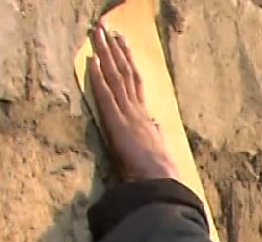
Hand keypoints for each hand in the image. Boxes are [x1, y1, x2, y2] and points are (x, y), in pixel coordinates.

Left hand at [86, 27, 181, 181]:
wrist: (161, 183)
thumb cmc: (159, 173)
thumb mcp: (159, 149)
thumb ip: (157, 133)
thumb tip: (157, 125)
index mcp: (145, 118)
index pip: (135, 83)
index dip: (129, 62)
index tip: (124, 45)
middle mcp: (137, 111)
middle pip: (126, 74)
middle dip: (117, 50)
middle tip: (110, 30)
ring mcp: (128, 115)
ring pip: (116, 78)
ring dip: (106, 55)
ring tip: (99, 35)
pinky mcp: (117, 123)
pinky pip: (106, 96)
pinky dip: (99, 77)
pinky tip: (93, 61)